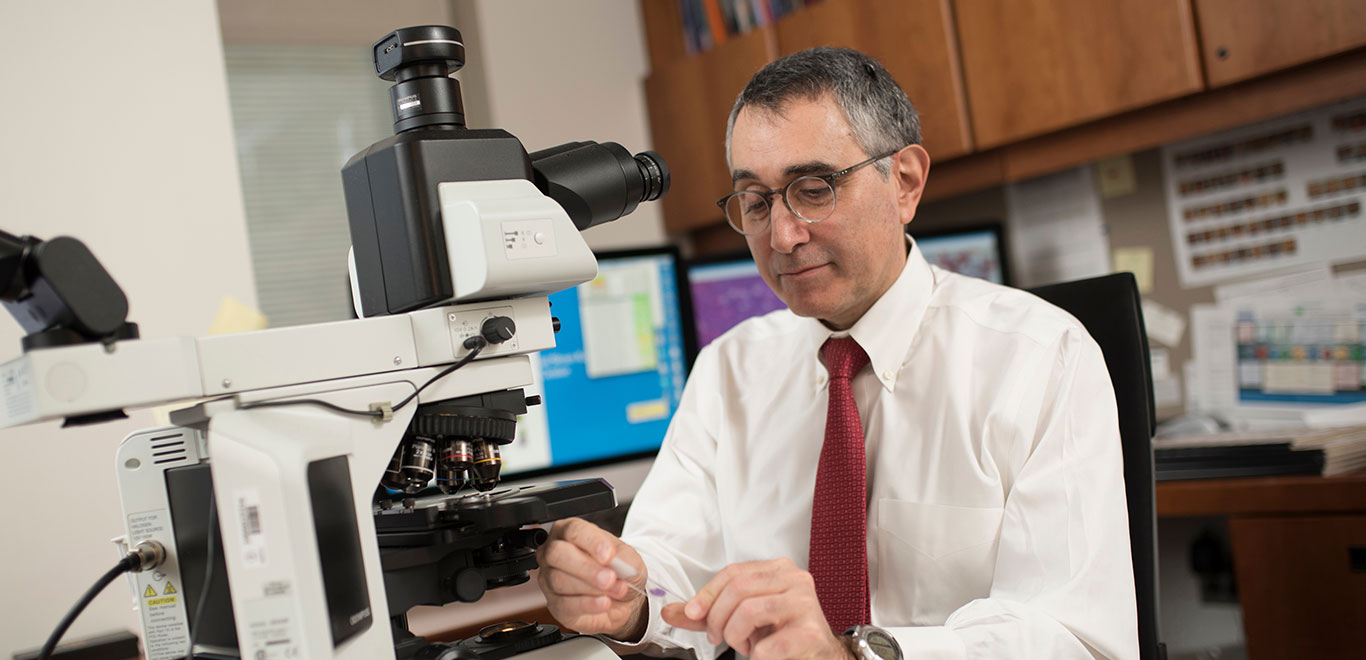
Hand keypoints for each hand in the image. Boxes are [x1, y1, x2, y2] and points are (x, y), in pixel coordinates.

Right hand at [535, 517, 648, 640]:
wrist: (623, 600)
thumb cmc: (620, 571)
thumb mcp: (629, 559)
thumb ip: (623, 558)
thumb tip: (613, 562)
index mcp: (570, 531)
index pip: (574, 530)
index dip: (592, 543)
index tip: (608, 556)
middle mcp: (554, 552)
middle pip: (557, 553)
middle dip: (585, 567)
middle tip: (609, 578)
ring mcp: (550, 578)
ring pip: (559, 580)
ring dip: (592, 588)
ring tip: (616, 590)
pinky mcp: (555, 604)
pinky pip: (564, 604)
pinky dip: (588, 604)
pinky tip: (604, 603)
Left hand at [661, 558, 853, 659]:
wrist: (819, 655)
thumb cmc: (781, 633)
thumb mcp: (742, 618)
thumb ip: (708, 613)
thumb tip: (671, 612)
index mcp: (778, 569)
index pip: (733, 573)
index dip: (707, 594)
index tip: (693, 614)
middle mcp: (795, 579)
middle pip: (738, 590)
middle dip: (718, 619)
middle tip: (718, 638)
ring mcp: (805, 603)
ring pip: (749, 612)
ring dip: (736, 637)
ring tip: (743, 646)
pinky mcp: (811, 632)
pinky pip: (768, 645)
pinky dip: (756, 655)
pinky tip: (762, 655)